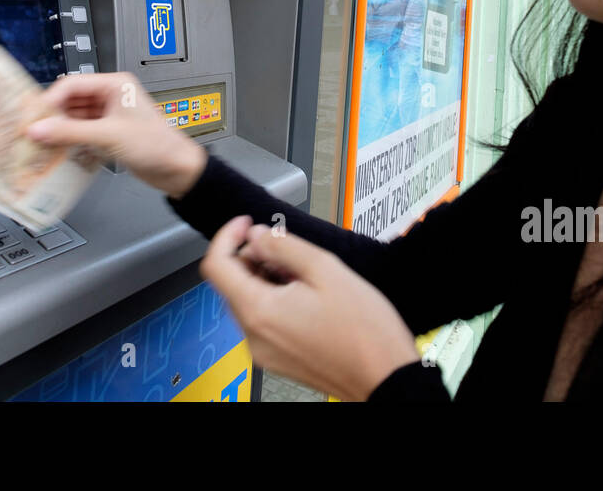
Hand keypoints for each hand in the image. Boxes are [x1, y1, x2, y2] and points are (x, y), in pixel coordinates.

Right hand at [24, 72, 206, 197]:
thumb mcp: (108, 136)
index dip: (51, 100)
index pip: (72, 84)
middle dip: (52, 115)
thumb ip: (71, 132)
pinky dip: (69, 138)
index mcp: (115, 85)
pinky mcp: (108, 131)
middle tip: (31, 130)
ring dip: (59, 128)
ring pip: (75, 117)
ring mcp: (109, 114)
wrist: (176, 169)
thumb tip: (39, 129)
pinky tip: (57, 148)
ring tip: (40, 141)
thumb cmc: (157, 145)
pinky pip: (82, 130)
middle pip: (71, 100)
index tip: (34, 116)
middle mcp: (111, 95)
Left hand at [201, 216, 421, 400]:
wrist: (386, 378)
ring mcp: (265, 352)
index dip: (228, 236)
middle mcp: (254, 336)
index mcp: (260, 311)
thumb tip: (258, 235)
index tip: (247, 223)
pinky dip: (276, 300)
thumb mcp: (326, 270)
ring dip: (266, 278)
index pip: (216, 265)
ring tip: (305, 275)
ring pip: (248, 301)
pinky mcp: (278, 359)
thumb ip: (284, 246)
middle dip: (253, 257)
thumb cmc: (365, 331)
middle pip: (232, 284)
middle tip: (288, 248)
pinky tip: (307, 296)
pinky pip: (263, 322)